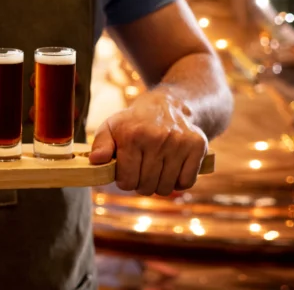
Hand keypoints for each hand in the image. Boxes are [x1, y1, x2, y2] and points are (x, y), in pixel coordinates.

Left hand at [89, 90, 207, 195]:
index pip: (127, 180)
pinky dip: (178, 182)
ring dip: (159, 185)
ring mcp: (179, 142)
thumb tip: (96, 161)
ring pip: (167, 187)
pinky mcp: (197, 146)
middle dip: (141, 184)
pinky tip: (172, 169)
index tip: (126, 173)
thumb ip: (101, 145)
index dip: (124, 181)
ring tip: (155, 171)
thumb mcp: (111, 127)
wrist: (169, 105)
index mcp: (132, 135)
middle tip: (141, 173)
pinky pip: (186, 182)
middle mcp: (157, 138)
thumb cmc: (135, 122)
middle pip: (147, 186)